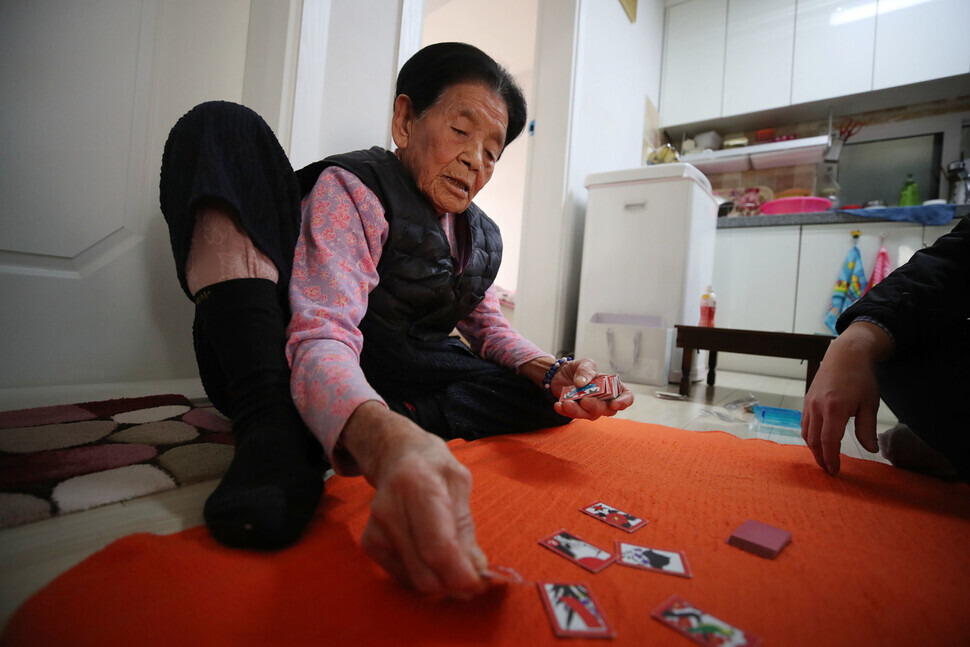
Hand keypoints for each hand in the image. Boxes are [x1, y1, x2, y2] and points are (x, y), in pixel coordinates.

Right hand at [340, 401, 487, 597]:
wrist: (396, 457)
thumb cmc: (434, 468)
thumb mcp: (460, 484)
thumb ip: (466, 527)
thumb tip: (477, 569)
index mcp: (418, 486)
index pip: (437, 546)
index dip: (460, 574)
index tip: (481, 584)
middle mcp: (390, 510)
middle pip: (424, 571)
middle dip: (455, 585)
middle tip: (476, 582)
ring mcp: (376, 529)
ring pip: (414, 579)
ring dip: (442, 583)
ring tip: (458, 567)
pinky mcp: (369, 544)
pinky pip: (404, 575)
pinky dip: (424, 574)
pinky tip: (433, 556)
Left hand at [551, 358, 634, 419]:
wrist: (560, 374)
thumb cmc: (579, 369)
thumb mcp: (584, 364)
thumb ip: (585, 371)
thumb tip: (582, 383)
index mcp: (612, 386)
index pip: (626, 396)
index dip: (624, 402)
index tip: (614, 403)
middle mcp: (604, 399)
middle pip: (607, 410)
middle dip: (596, 407)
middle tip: (584, 400)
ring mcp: (591, 407)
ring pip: (590, 415)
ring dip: (578, 411)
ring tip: (566, 403)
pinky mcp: (578, 411)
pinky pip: (574, 416)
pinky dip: (565, 412)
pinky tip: (558, 405)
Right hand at [801, 322, 891, 474]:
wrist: (845, 355)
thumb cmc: (860, 378)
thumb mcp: (869, 404)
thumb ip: (868, 429)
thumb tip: (871, 450)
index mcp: (835, 408)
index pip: (829, 441)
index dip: (831, 459)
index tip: (836, 471)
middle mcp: (817, 407)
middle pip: (813, 440)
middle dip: (821, 458)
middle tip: (830, 470)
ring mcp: (809, 403)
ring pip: (806, 433)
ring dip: (814, 448)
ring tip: (825, 458)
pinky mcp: (807, 401)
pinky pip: (805, 423)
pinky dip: (810, 436)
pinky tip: (819, 441)